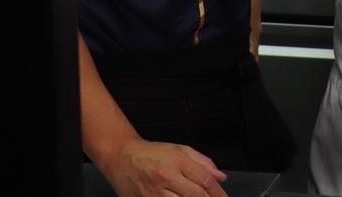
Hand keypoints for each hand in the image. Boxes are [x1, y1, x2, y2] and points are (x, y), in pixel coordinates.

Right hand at [100, 139, 229, 196]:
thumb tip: (220, 177)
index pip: (204, 180)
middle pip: (195, 196)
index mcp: (177, 161)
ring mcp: (154, 193)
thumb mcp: (180, 150)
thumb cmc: (151, 153)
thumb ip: (203, 163)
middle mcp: (166, 178)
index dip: (218, 192)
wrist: (121, 157)